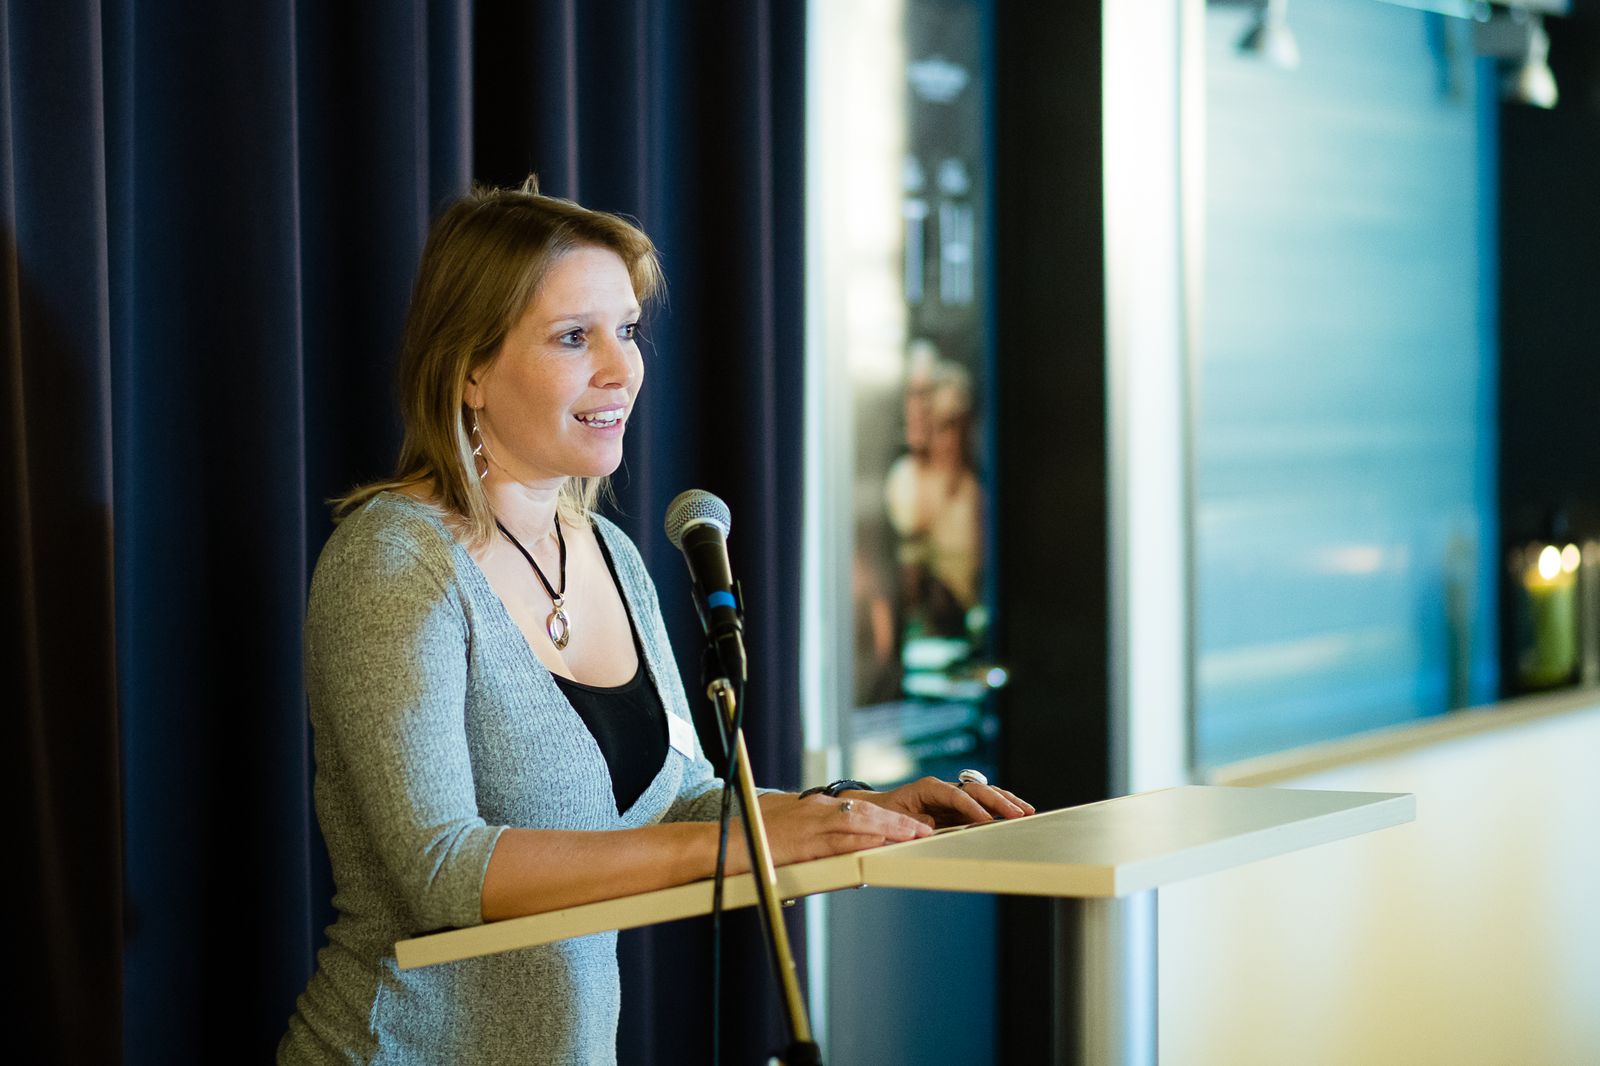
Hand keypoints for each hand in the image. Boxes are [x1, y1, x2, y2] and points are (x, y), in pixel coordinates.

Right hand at [756, 793, 930, 866]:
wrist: (727, 842)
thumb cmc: (756, 838)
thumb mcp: (790, 828)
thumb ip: (817, 835)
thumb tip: (842, 846)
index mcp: (816, 807)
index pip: (860, 809)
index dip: (888, 817)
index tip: (911, 824)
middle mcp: (817, 811)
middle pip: (866, 812)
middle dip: (897, 821)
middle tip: (924, 829)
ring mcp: (810, 826)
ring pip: (858, 823)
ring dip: (889, 829)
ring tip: (913, 835)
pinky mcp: (802, 844)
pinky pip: (837, 841)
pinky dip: (860, 840)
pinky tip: (879, 842)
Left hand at [849, 775, 1035, 829]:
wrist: (881, 810)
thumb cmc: (885, 814)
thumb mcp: (894, 820)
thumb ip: (911, 823)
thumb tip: (928, 826)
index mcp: (927, 788)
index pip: (954, 795)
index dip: (971, 807)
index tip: (986, 819)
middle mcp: (944, 789)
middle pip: (976, 790)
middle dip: (998, 802)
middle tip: (1018, 814)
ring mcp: (954, 796)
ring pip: (985, 793)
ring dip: (1006, 802)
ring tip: (1027, 811)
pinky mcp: (960, 807)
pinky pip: (984, 803)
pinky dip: (1001, 807)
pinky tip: (1018, 812)